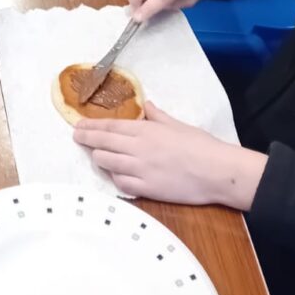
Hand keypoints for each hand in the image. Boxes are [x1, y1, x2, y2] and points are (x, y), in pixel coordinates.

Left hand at [73, 102, 266, 208]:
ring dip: (99, 158)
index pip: (110, 126)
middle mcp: (138, 148)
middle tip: (77, 137)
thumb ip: (158, 115)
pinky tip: (115, 175)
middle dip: (86, 139)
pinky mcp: (147, 189)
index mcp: (145, 130)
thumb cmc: (200, 145)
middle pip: (103, 143)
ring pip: (107, 163)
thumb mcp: (177, 124)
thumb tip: (147, 105)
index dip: (91, 125)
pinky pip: (121, 183)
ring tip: (96, 155)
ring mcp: (141, 170)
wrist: (216, 171)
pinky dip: (115, 178)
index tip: (78, 125)